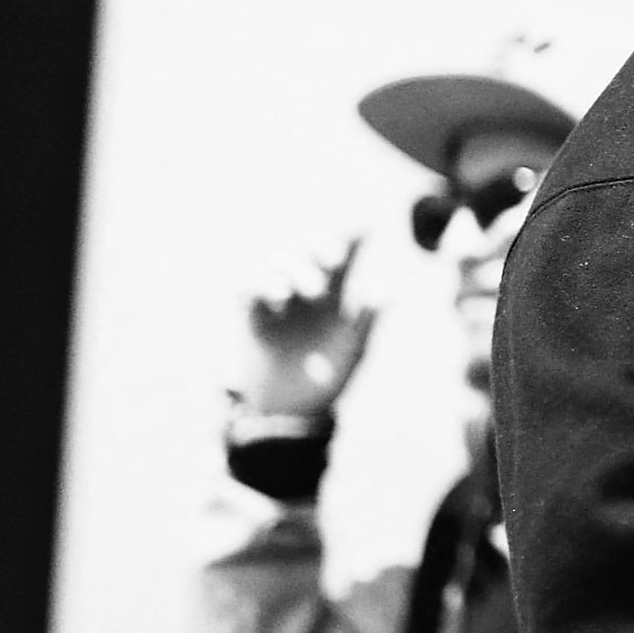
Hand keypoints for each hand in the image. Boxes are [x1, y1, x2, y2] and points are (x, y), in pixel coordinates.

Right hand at [234, 235, 376, 419]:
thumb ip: (366, 321)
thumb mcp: (353, 351)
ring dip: (288, 269)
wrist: (293, 408)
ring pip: (277, 262)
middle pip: (308, 249)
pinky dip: (258, 286)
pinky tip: (276, 299)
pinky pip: (248, 288)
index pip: (344, 255)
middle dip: (319, 246)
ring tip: (296, 292)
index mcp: (336, 291)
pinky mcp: (252, 313)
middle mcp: (305, 286)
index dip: (351, 235)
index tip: (364, 224)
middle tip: (335, 260)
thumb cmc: (330, 376)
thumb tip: (385, 290)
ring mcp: (278, 297)